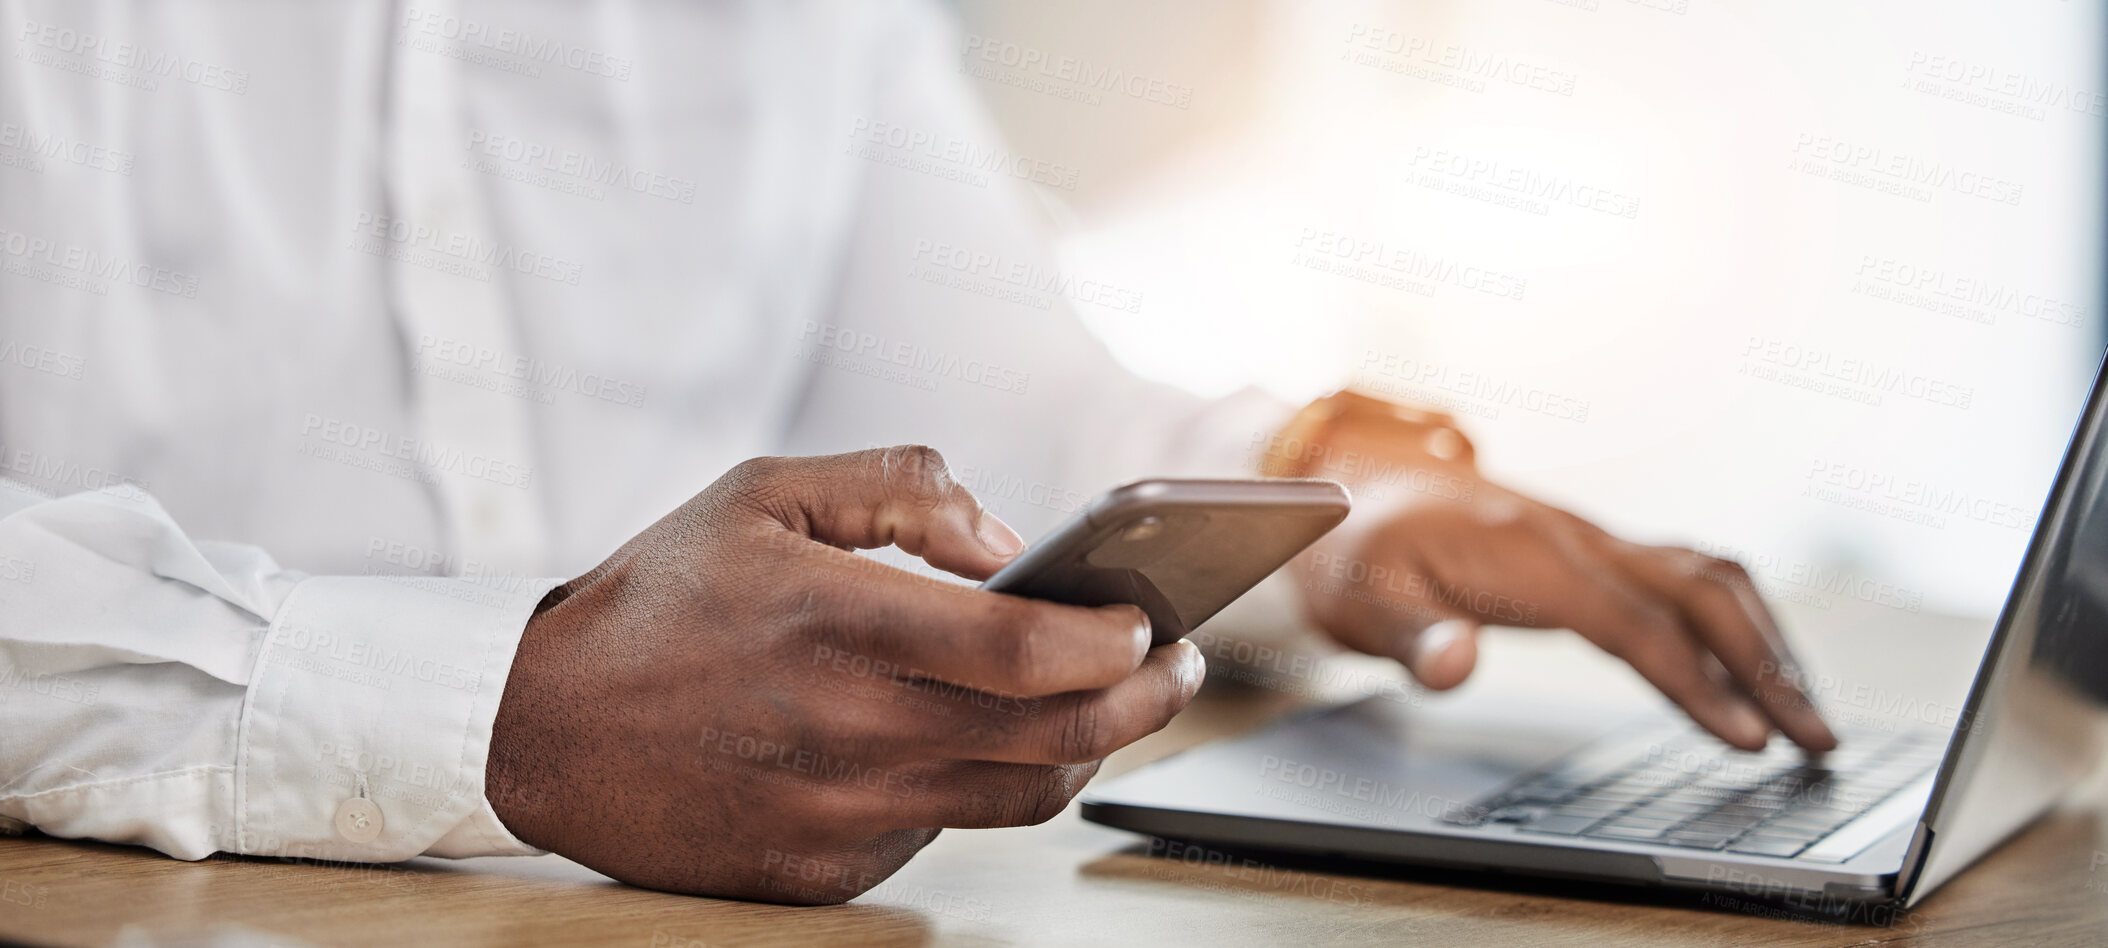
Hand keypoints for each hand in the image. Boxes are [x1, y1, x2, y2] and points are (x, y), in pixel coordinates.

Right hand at [485, 446, 1203, 902]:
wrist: (542, 727)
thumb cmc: (659, 599)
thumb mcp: (764, 493)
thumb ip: (900, 490)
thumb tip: (1008, 542)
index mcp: (841, 623)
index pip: (1033, 652)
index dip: (1118, 641)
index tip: (1151, 618)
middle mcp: (852, 730)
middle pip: (1057, 737)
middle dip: (1146, 701)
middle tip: (1177, 668)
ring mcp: (840, 813)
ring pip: (1019, 798)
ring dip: (1088, 751)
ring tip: (1110, 705)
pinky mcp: (822, 871)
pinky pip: (942, 833)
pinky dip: (983, 787)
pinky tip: (980, 743)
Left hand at [1294, 465, 1835, 752]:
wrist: (1349, 482)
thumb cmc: (1358, 551)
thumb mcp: (1361, 603)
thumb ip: (1410, 640)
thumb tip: (1454, 668)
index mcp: (1528, 555)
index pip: (1635, 625)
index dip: (1696, 683)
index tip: (1747, 739)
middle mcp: (1575, 538)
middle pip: (1698, 592)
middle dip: (1766, 663)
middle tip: (1817, 737)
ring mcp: (1591, 537)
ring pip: (1705, 576)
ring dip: (1763, 637)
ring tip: (1805, 710)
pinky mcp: (1593, 547)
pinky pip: (1684, 575)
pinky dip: (1733, 619)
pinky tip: (1750, 665)